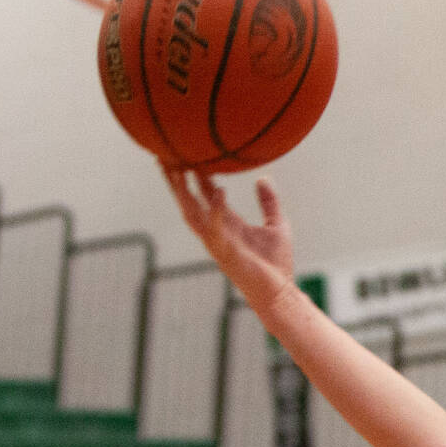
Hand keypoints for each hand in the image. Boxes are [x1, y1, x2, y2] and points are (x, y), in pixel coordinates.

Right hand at [163, 168, 296, 311]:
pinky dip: (216, 209)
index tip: (189, 154)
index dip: (195, 176)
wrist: (280, 292)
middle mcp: (216, 231)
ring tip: (177, 170)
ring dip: (183, 193)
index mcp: (227, 224)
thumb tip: (263, 178)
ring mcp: (217, 242)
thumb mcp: (276, 224)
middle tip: (165, 158)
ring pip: (192, 214)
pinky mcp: (226, 252)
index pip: (204, 196)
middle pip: (189, 202)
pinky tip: (219, 190)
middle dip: (175, 182)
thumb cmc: (276, 263)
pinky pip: (216, 228)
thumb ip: (269, 202)